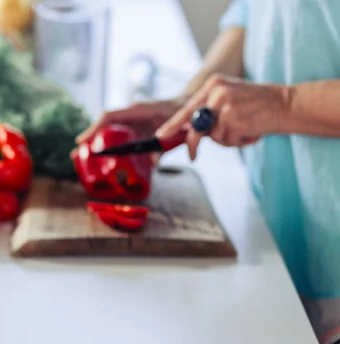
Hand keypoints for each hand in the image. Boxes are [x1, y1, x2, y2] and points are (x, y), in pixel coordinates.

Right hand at [73, 99, 184, 164]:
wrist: (189, 107)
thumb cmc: (183, 117)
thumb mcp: (175, 133)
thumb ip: (163, 148)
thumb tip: (152, 164)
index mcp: (139, 109)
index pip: (110, 115)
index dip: (95, 127)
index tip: (83, 140)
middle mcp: (131, 113)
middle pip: (104, 123)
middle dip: (89, 137)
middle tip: (75, 154)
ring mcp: (131, 119)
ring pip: (108, 129)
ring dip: (95, 142)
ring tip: (79, 157)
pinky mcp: (134, 126)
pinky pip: (116, 134)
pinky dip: (106, 144)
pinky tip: (98, 156)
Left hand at [155, 74, 288, 159]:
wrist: (288, 103)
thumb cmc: (258, 105)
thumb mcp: (230, 98)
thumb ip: (210, 110)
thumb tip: (190, 130)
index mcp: (213, 84)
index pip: (188, 107)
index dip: (173, 124)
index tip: (161, 135)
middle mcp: (216, 92)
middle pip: (195, 124)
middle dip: (193, 142)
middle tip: (192, 155)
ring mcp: (225, 105)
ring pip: (212, 136)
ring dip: (227, 139)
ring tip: (244, 129)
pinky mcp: (234, 120)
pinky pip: (226, 141)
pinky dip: (238, 142)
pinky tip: (251, 132)